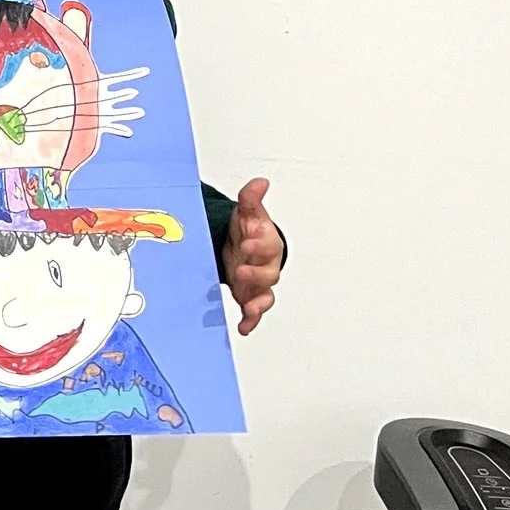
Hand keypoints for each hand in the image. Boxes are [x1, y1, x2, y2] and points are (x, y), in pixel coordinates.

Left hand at [226, 176, 283, 334]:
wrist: (243, 246)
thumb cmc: (248, 230)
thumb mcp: (247, 212)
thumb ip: (250, 198)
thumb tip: (260, 182)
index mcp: (267, 243)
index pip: (267, 243)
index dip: (259, 242)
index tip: (248, 238)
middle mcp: (266, 266)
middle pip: (269, 273)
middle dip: (256, 272)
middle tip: (241, 269)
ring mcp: (259, 284)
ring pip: (265, 295)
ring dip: (258, 302)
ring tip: (250, 306)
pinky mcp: (249, 296)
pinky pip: (254, 311)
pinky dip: (251, 320)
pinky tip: (244, 327)